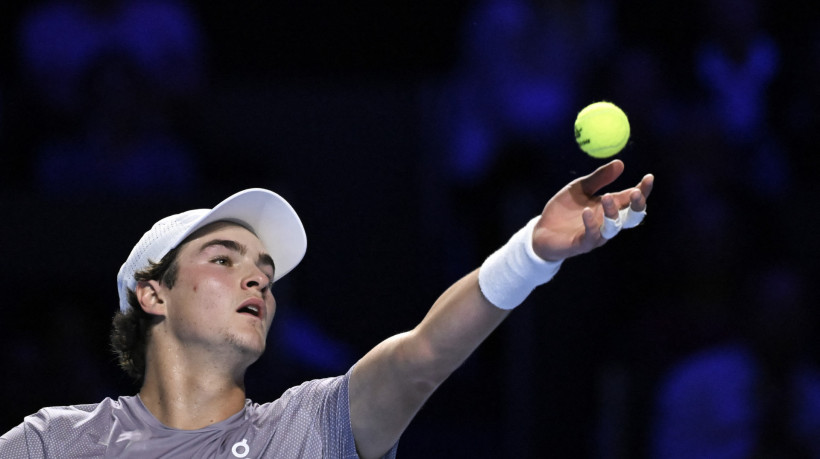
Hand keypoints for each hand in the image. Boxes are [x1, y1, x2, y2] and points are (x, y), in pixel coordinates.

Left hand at [532, 160, 653, 260]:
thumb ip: (599, 178)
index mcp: (610, 207)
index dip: (643, 190)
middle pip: (631, 216)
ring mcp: (597, 235)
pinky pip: (591, 236)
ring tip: (607, 197)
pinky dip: (591, 224)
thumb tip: (620, 163)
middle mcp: (608, 222)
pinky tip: (586, 211)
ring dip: (612, 213)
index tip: (649, 177)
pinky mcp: (582, 244)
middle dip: (636, 205)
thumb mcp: (579, 188)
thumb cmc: (564, 209)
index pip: (632, 199)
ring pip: (613, 227)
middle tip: (635, 192)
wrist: (542, 230)